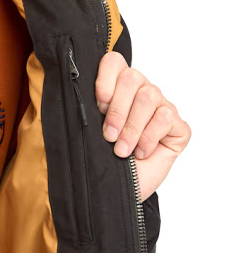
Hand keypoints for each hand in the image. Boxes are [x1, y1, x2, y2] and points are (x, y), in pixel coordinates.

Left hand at [95, 51, 190, 200]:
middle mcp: (141, 91)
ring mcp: (162, 107)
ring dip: (131, 128)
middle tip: (107, 136)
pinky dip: (149, 138)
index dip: (105, 78)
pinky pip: (165, 118)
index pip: (114, 61)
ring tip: (121, 150)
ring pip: (148, 97)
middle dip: (117, 110)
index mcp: (116, 86)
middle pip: (132, 78)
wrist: (118, 191)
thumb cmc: (102, 158)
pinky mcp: (179, 126)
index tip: (98, 104)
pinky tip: (141, 153)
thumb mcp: (87, 129)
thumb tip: (72, 88)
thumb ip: (85, 106)